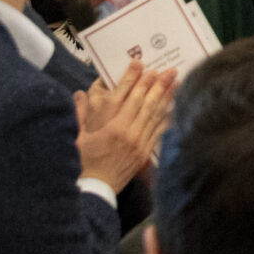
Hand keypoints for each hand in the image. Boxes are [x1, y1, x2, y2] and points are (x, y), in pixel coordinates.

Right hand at [74, 63, 176, 189]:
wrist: (96, 188)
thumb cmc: (84, 162)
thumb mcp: (78, 137)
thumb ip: (79, 114)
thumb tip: (78, 94)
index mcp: (113, 128)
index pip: (129, 98)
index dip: (137, 80)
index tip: (143, 66)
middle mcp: (129, 133)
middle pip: (147, 103)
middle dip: (158, 84)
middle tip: (168, 69)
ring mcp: (140, 143)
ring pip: (156, 115)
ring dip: (166, 97)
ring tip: (176, 82)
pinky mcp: (145, 152)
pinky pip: (159, 131)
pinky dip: (166, 117)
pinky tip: (173, 107)